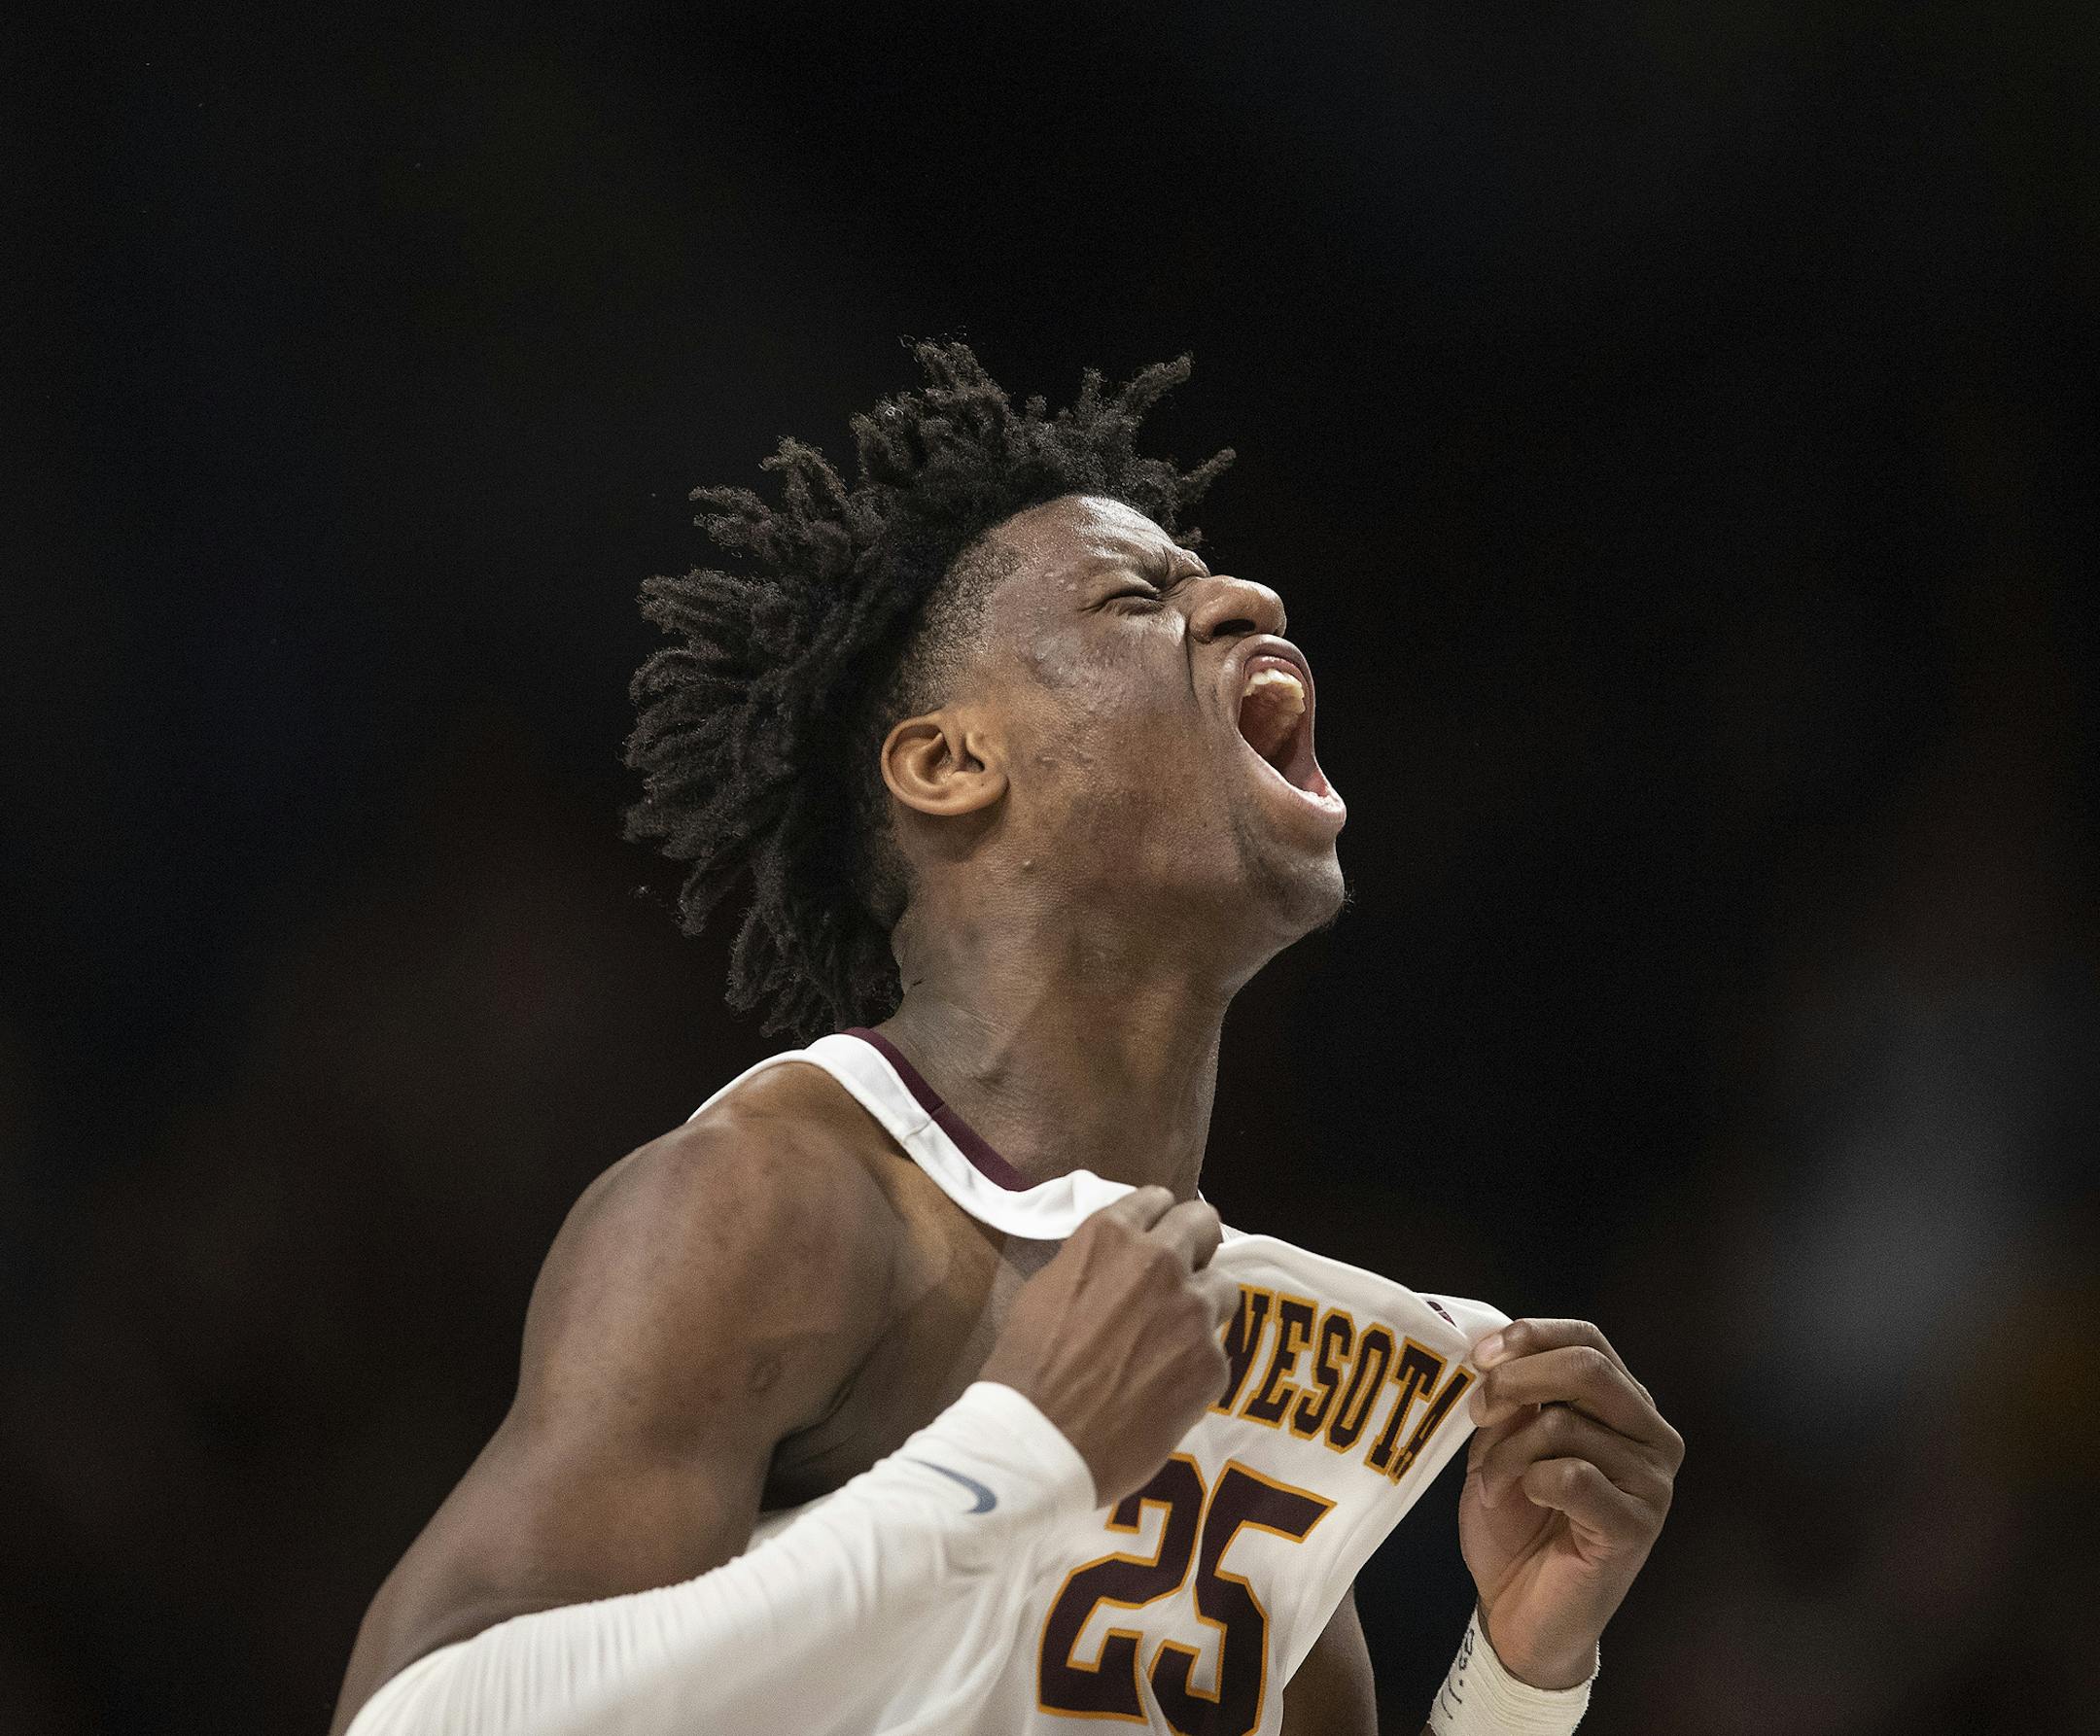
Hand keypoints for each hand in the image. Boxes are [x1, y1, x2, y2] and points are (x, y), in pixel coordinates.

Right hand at [980, 1187, 1238, 1505]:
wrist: (1042, 1440)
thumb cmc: (1027, 1368)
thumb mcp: (1045, 1291)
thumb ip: (1092, 1266)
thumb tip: (1115, 1269)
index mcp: (1110, 1236)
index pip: (1155, 1200)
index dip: (1158, 1220)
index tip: (1157, 1236)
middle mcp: (1160, 1261)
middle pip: (1203, 1224)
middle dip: (1197, 1243)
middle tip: (1184, 1271)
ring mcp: (1193, 1311)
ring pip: (1221, 1289)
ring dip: (1201, 1305)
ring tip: (1173, 1340)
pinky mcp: (1212, 1362)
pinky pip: (1216, 1350)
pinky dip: (1195, 1364)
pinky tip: (1165, 1388)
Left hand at [1457, 1318, 1682, 1689]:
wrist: (1517, 1609)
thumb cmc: (1515, 1522)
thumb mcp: (1503, 1441)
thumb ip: (1513, 1397)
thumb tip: (1496, 1352)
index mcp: (1623, 1405)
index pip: (1588, 1339)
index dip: (1532, 1335)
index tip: (1480, 1355)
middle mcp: (1651, 1435)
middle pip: (1588, 1368)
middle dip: (1517, 1380)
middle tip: (1477, 1410)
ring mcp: (1652, 1481)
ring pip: (1565, 1426)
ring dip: (1507, 1452)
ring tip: (1494, 1484)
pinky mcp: (1636, 1525)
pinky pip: (1570, 1475)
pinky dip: (1529, 1482)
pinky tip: (1525, 1503)